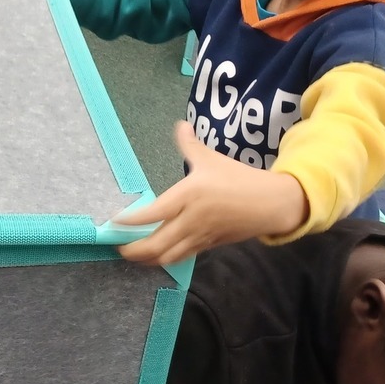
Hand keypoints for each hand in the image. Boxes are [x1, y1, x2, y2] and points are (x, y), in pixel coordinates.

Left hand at [115, 121, 307, 265]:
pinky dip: (166, 259)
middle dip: (133, 250)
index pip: (153, 213)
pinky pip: (182, 257)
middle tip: (118, 246)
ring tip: (133, 255)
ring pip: (167, 256)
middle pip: (156, 244)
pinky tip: (156, 256)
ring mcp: (200, 236)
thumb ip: (190, 144)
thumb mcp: (211, 159)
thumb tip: (180, 124)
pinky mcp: (208, 246)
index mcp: (188, 196)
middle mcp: (191, 219)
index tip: (114, 223)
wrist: (270, 204)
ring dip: (147, 259)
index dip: (130, 221)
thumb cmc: (238, 179)